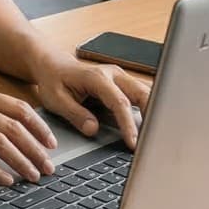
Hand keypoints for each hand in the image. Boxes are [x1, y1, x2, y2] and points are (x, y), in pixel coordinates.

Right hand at [0, 86, 58, 185]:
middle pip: (14, 127)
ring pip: (0, 143)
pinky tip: (6, 180)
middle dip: (36, 150)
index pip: (19, 108)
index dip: (39, 127)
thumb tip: (20, 129)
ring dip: (21, 162)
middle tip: (48, 166)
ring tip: (32, 175)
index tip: (51, 144)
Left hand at [31, 51, 151, 148]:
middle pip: (142, 94)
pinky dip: (148, 110)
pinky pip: (141, 95)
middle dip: (152, 117)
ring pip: (146, 93)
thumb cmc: (53, 80)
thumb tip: (93, 129)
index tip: (133, 143)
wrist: (53, 65)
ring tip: (155, 137)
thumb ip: (75, 114)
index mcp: (97, 77)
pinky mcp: (123, 83)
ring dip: (153, 113)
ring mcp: (121, 77)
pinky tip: (149, 127)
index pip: (119, 102)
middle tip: (154, 141)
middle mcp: (113, 74)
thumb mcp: (56, 99)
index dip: (128, 124)